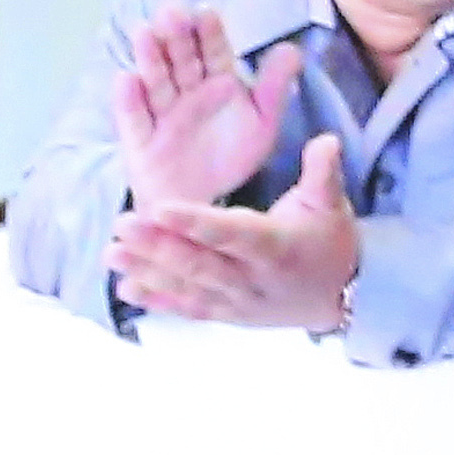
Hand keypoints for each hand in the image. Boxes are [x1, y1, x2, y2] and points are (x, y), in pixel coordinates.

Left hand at [106, 133, 360, 327]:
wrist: (342, 297)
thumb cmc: (330, 242)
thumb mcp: (332, 204)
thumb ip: (323, 173)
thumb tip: (327, 139)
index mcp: (276, 248)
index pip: (231, 234)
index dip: (196, 223)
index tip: (159, 207)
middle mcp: (252, 280)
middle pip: (200, 264)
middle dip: (158, 246)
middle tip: (122, 224)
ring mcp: (237, 302)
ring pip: (188, 288)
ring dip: (148, 271)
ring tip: (111, 253)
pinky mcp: (226, 315)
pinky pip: (189, 309)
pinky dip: (158, 301)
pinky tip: (125, 288)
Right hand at [108, 6, 298, 212]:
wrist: (201, 202)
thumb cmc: (229, 155)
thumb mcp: (262, 124)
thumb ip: (275, 87)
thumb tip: (293, 50)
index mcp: (217, 81)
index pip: (214, 52)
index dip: (209, 33)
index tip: (206, 12)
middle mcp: (186, 90)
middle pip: (181, 60)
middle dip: (176, 36)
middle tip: (172, 12)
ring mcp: (161, 113)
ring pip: (155, 81)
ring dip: (149, 57)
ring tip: (144, 33)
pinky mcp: (140, 139)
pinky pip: (135, 120)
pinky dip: (129, 101)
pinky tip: (126, 80)